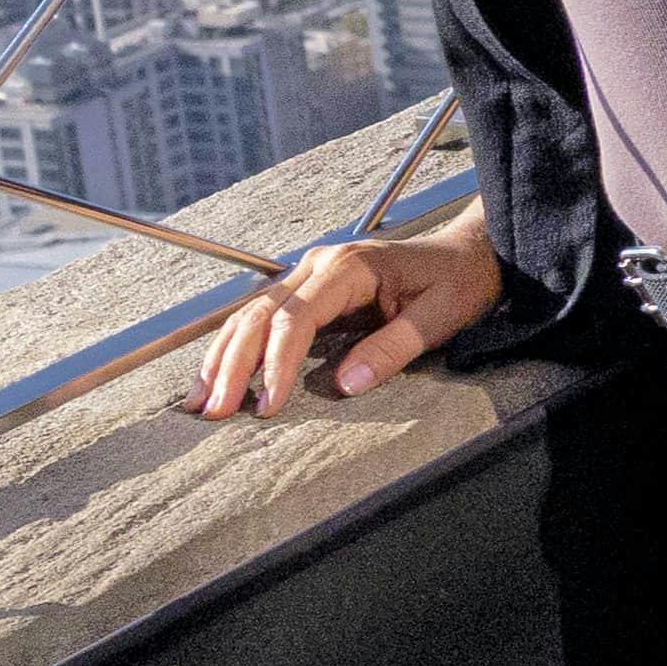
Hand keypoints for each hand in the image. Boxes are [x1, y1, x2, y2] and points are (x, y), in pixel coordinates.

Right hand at [189, 220, 497, 417]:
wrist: (468, 254)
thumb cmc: (457, 283)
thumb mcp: (439, 318)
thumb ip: (393, 348)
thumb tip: (346, 384)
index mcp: (348, 267)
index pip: (295, 318)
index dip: (276, 364)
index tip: (268, 406)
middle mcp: (319, 265)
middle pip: (259, 315)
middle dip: (233, 366)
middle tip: (214, 411)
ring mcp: (309, 274)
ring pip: (250, 314)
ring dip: (222, 358)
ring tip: (199, 401)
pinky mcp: (309, 289)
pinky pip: (262, 317)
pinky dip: (236, 347)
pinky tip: (216, 376)